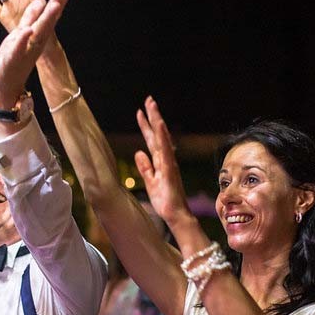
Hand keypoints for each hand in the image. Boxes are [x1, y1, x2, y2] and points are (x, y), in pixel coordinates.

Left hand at [0, 0, 72, 108]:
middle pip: (46, 23)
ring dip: (45, 20)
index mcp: (36, 36)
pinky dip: (23, 40)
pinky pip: (18, 49)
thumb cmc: (14, 58)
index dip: (58, 1)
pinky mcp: (12, 60)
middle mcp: (34, 43)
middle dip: (55, 7)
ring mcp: (25, 52)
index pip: (49, 16)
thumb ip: (30, 17)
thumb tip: (41, 0)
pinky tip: (28, 31)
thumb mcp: (21, 34)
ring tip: (52, 5)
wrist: (5, 84)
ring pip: (36, 34)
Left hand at [135, 97, 192, 228]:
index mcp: (160, 162)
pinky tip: (160, 126)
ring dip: (157, 122)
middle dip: (152, 117)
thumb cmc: (165, 201)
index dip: (146, 126)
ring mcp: (169, 163)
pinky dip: (163, 137)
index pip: (151, 140)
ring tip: (152, 106)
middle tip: (148, 100)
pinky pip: (166, 151)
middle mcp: (165, 159)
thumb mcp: (150, 181)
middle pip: (157, 135)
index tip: (141, 112)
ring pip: (162, 138)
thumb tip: (138, 152)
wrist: (175, 214)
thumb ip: (145, 167)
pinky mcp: (169, 170)